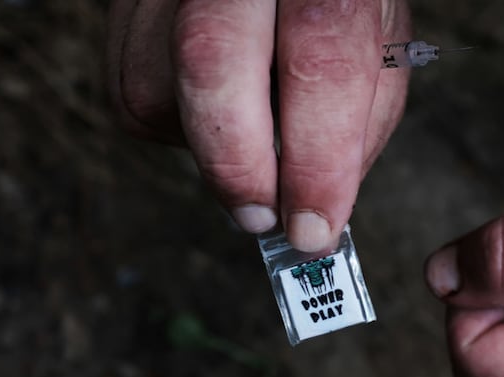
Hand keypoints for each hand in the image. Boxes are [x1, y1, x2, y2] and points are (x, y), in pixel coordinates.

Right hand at [107, 0, 410, 251]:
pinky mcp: (125, 10)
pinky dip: (178, 124)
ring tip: (249, 129)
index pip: (320, 59)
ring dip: (208, 147)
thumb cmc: (335, 1)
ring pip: (156, 90)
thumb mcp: (379, 43)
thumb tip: (320, 205)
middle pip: (211, 60)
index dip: (316, 159)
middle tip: (262, 216)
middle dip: (239, 166)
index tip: (314, 227)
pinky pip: (132, 94)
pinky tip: (211, 104)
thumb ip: (362, 117)